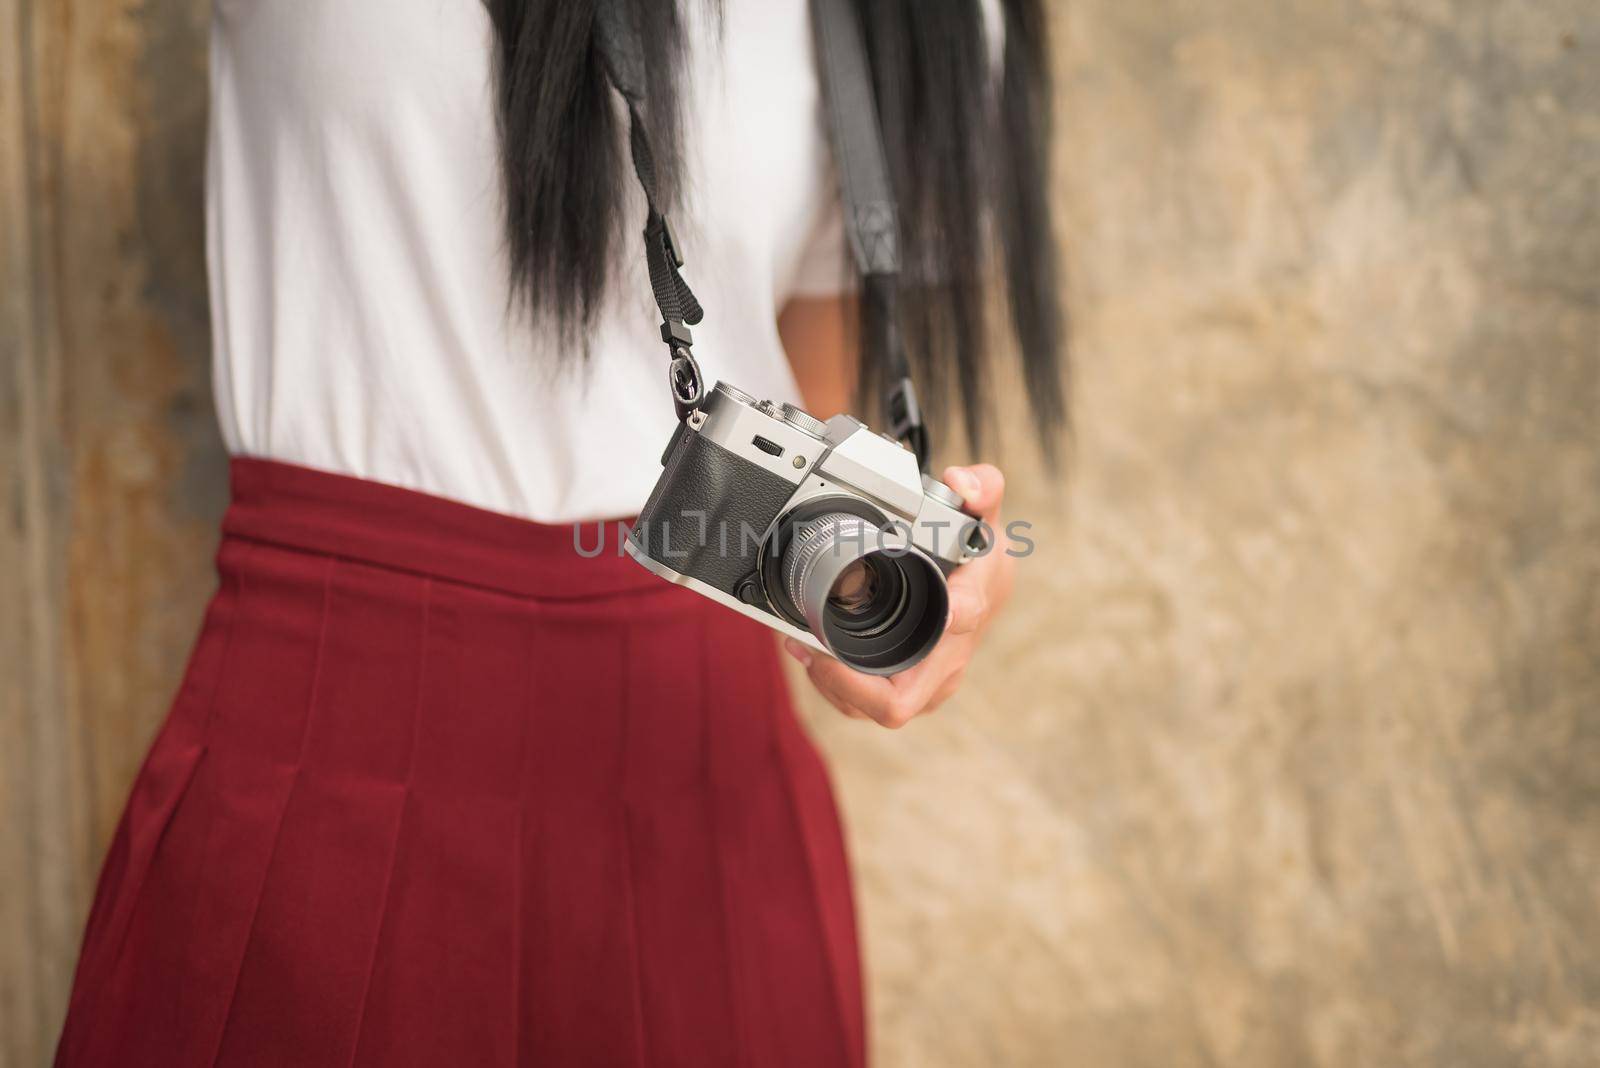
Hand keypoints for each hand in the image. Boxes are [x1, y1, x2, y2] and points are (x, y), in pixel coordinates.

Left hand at [783, 464, 1012, 727]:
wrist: (981, 587)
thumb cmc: (977, 557)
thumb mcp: (984, 515)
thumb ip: (981, 488)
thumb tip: (962, 482)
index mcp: (970, 609)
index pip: (958, 622)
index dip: (921, 628)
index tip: (883, 624)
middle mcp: (946, 659)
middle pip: (899, 702)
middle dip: (849, 685)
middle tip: (813, 651)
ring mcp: (923, 681)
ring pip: (871, 708)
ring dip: (832, 683)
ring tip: (802, 646)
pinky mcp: (900, 688)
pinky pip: (860, 702)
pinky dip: (832, 682)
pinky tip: (809, 650)